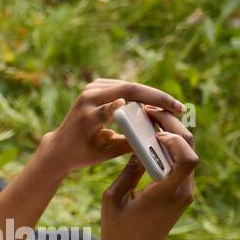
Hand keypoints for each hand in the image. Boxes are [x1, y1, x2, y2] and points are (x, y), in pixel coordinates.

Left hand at [42, 78, 188, 175]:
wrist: (60, 146)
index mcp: (85, 119)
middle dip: (156, 98)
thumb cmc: (83, 154)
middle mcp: (87, 98)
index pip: (105, 110)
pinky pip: (126, 87)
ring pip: (130, 86)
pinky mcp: (97, 85)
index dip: (124, 106)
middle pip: (128, 90)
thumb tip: (157, 138)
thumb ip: (128, 144)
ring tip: (173, 107)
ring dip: (153, 95)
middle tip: (179, 108)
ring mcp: (91, 88)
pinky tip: (158, 103)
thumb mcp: (104, 154)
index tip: (141, 106)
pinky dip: (143, 94)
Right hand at [97, 132, 197, 239]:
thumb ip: (128, 170)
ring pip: (188, 156)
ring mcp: (184, 195)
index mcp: (166, 194)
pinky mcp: (180, 197)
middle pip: (190, 150)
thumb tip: (138, 147)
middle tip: (153, 116)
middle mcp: (182, 193)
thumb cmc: (116, 231)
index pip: (187, 158)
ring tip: (152, 126)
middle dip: (174, 129)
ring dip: (173, 139)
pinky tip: (153, 145)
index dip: (175, 140)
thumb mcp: (113, 198)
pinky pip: (180, 167)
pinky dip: (170, 153)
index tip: (154, 133)